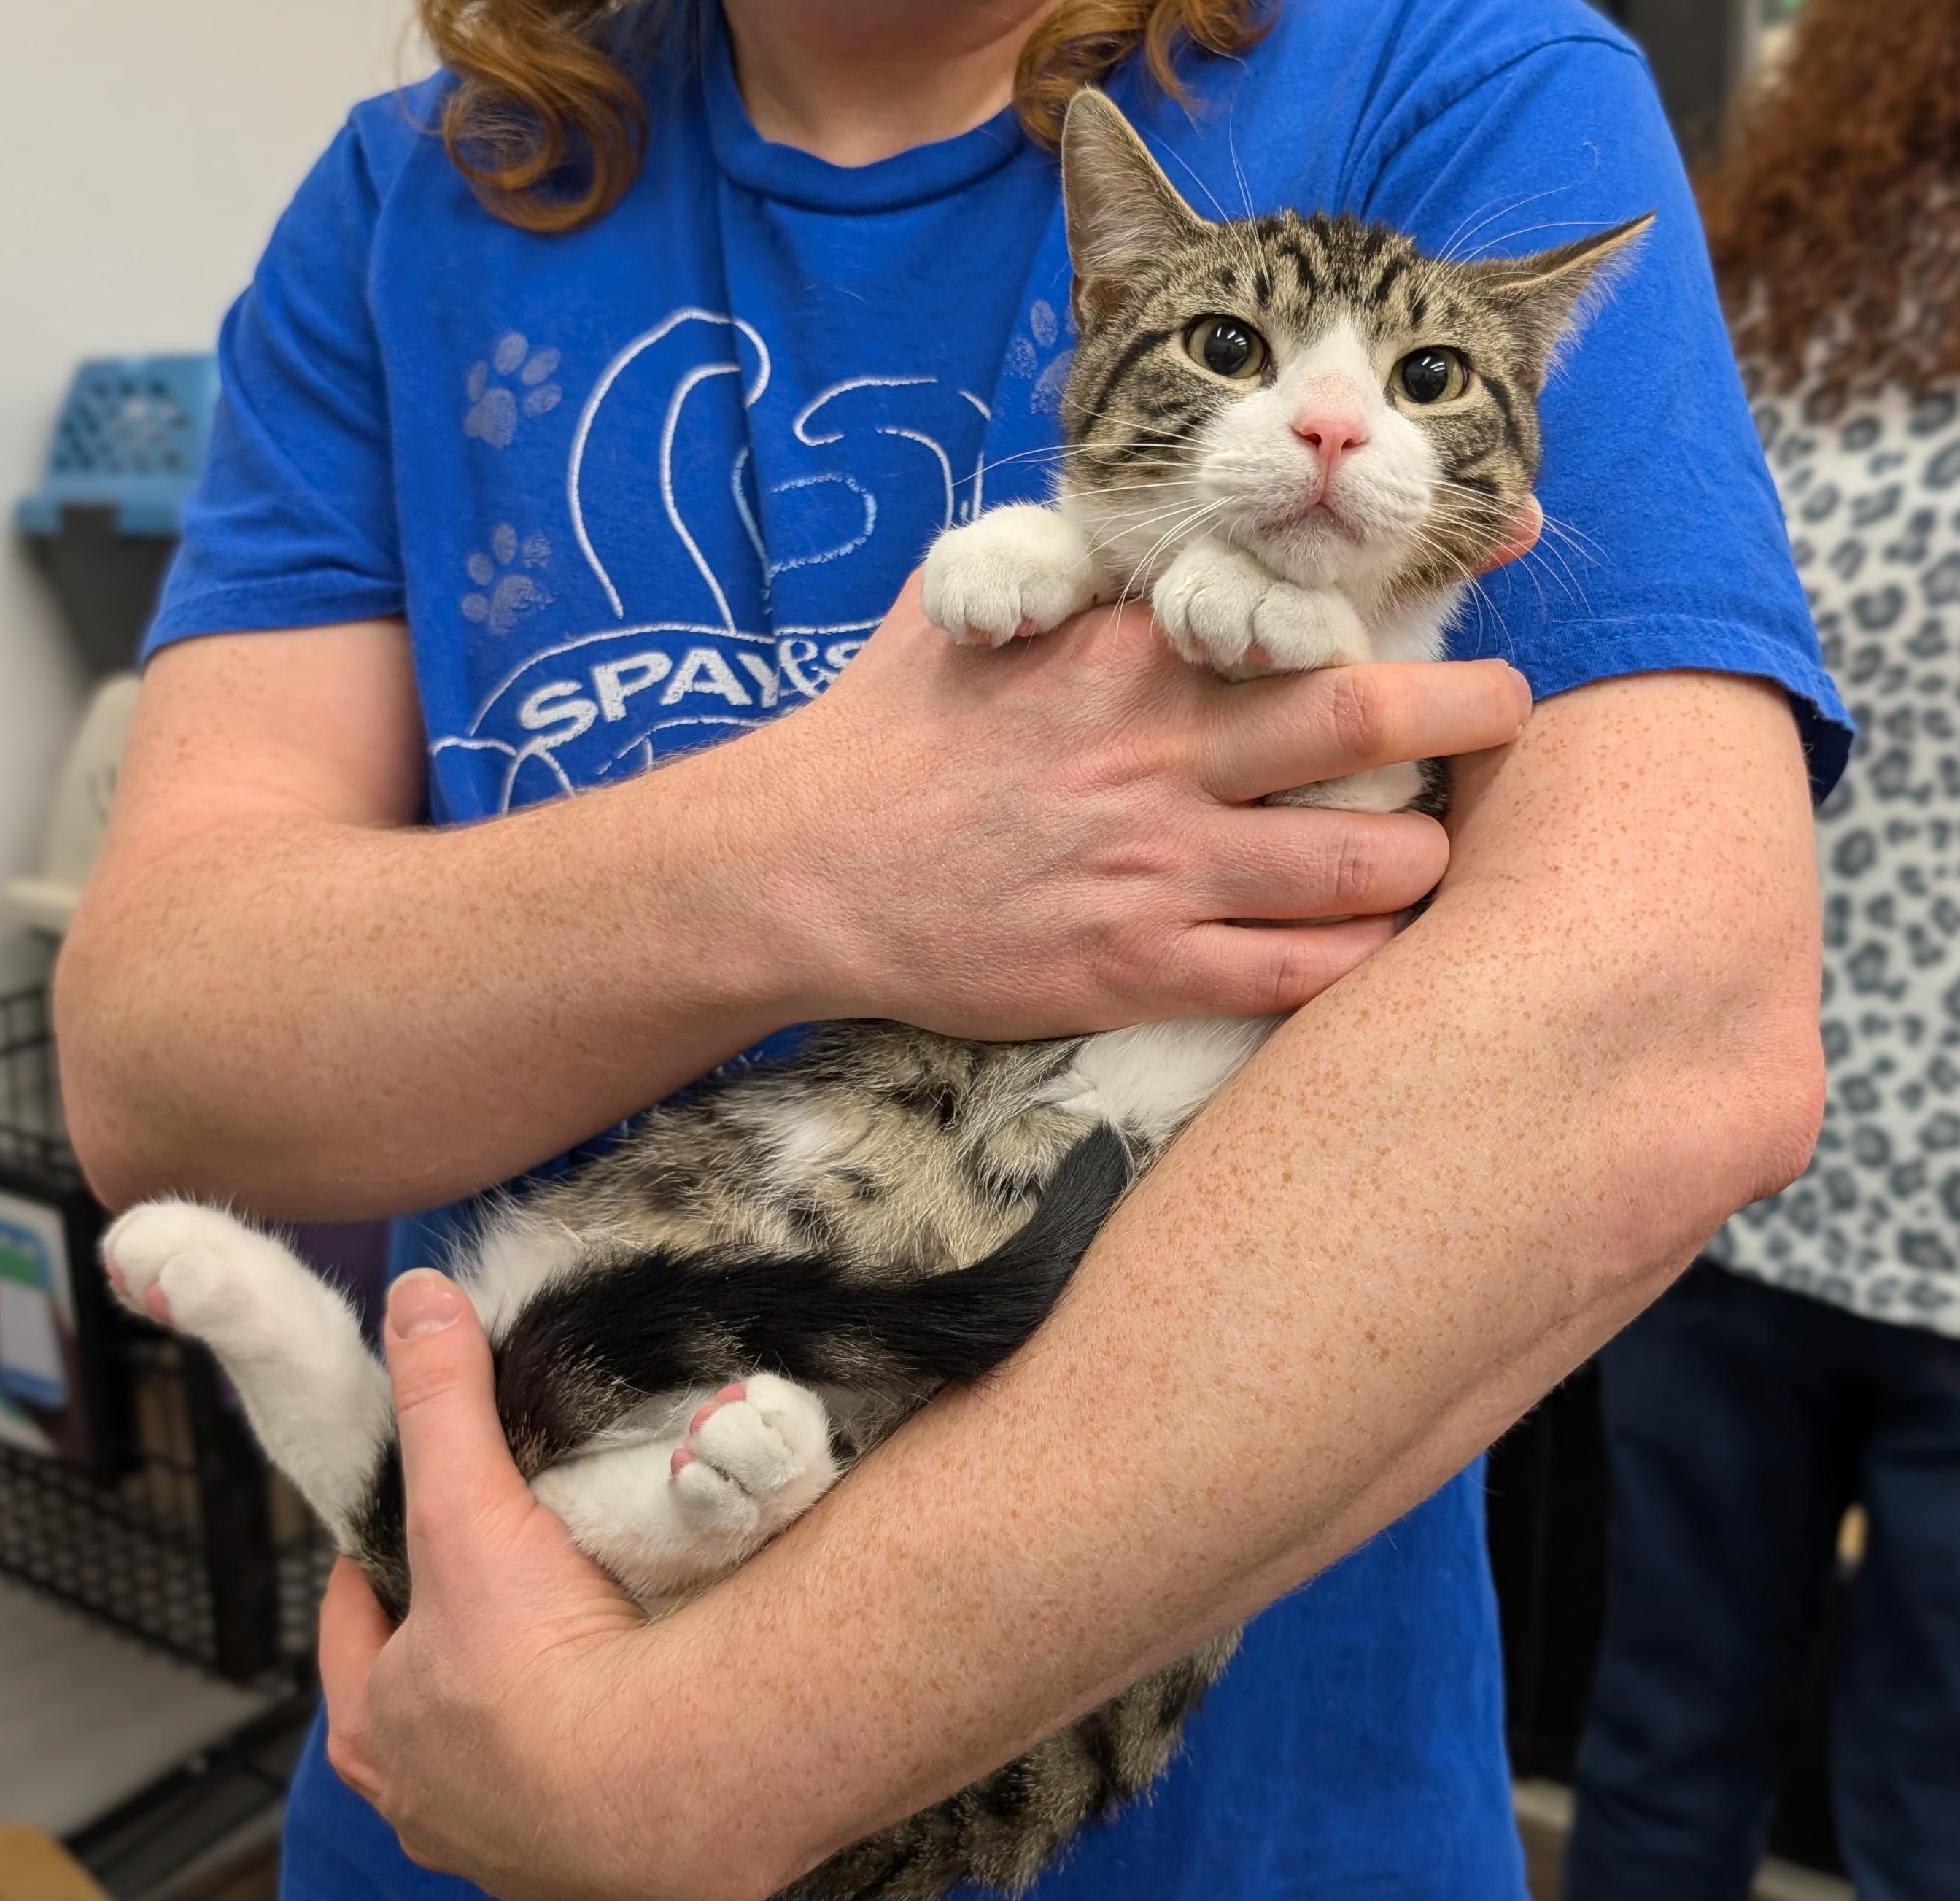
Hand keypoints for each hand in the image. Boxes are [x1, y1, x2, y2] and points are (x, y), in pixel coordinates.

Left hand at [318, 1271, 749, 1900]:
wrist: (655, 1790)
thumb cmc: (538, 1664)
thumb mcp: (471, 1510)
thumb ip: (446, 1402)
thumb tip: (416, 1295)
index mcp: (380, 1727)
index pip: (355, 1640)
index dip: (372, 1584)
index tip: (393, 1544)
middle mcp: (428, 1805)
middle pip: (421, 1713)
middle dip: (448, 1656)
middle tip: (496, 1593)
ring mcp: (511, 1849)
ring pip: (496, 1771)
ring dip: (521, 1721)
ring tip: (569, 1657)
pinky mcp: (599, 1870)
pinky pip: (584, 1806)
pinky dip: (598, 1764)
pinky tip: (633, 1725)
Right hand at [740, 526, 1534, 1040]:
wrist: (798, 870)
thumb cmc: (885, 732)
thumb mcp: (968, 603)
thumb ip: (1069, 557)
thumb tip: (1131, 514)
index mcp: (1126, 647)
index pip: (1302, 599)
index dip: (1415, 584)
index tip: (1487, 560)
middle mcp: (1159, 750)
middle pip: (1368, 718)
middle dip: (1474, 712)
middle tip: (1515, 714)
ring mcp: (1154, 866)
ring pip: (1358, 862)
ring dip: (1425, 856)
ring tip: (1437, 851)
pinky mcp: (1134, 967)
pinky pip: (1294, 973)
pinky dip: (1358, 960)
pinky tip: (1375, 946)